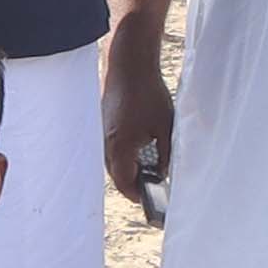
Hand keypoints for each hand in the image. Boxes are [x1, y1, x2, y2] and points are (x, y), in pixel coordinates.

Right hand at [102, 50, 175, 217]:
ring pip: (113, 162)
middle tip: (151, 187)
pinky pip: (111, 149)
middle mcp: (107, 144)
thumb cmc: (149, 95)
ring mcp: (102, 134)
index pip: (124, 183)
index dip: (137, 195)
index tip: (149, 200)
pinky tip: (138, 151)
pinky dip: (123, 155)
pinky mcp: (103, 126)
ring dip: (127, 169)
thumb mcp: (165, 128)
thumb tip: (162, 173)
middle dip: (132, 183)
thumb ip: (164, 156)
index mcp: (121, 147)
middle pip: (116, 175)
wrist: (130, 67)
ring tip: (147, 170)